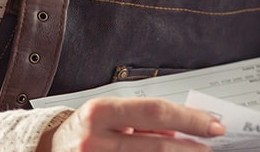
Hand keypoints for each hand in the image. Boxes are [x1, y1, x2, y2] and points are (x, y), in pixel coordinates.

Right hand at [36, 97, 225, 150]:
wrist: (45, 150)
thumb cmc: (82, 131)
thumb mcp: (109, 116)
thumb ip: (143, 121)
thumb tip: (182, 129)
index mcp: (100, 112)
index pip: (156, 111)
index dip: (190, 119)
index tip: (214, 126)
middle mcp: (94, 139)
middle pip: (157, 145)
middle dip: (190, 147)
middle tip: (209, 147)